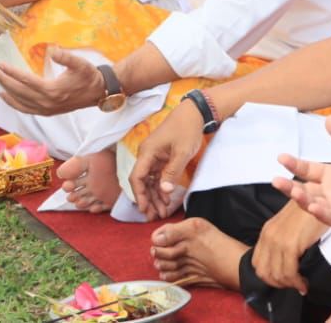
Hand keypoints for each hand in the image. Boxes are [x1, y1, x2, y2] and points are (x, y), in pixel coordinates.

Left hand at [0, 47, 103, 116]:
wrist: (99, 93)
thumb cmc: (89, 76)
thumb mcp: (80, 63)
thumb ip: (66, 57)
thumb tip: (53, 50)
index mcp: (52, 90)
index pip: (26, 80)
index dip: (11, 72)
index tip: (0, 64)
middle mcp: (46, 103)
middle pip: (19, 91)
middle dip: (3, 80)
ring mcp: (46, 109)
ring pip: (20, 102)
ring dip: (6, 91)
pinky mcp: (48, 112)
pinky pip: (26, 109)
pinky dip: (14, 104)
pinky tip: (7, 97)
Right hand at [127, 100, 205, 219]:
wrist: (193, 113)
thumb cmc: (186, 129)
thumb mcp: (182, 152)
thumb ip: (172, 172)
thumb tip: (164, 191)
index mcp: (147, 152)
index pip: (137, 177)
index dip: (139, 194)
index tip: (144, 209)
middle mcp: (146, 155)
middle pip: (141, 181)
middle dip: (147, 199)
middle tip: (153, 217)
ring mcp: (153, 156)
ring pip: (149, 180)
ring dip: (154, 196)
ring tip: (161, 212)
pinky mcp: (161, 157)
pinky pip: (156, 176)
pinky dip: (160, 188)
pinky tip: (166, 199)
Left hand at [253, 203, 326, 292]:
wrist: (320, 198)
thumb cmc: (310, 213)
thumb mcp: (290, 227)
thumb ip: (284, 242)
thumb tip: (285, 264)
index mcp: (266, 232)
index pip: (257, 264)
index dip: (269, 277)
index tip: (284, 280)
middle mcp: (268, 237)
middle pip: (264, 273)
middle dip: (278, 284)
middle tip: (293, 285)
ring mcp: (278, 240)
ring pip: (277, 275)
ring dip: (289, 285)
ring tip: (302, 285)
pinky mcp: (290, 244)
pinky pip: (289, 272)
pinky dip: (297, 282)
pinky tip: (305, 283)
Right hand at [271, 117, 330, 232]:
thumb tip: (328, 119)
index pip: (307, 169)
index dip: (294, 164)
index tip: (281, 157)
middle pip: (305, 190)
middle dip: (289, 187)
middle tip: (276, 180)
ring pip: (314, 204)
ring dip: (301, 200)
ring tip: (292, 192)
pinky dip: (322, 213)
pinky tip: (314, 206)